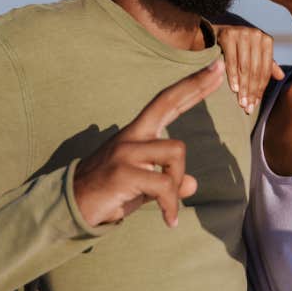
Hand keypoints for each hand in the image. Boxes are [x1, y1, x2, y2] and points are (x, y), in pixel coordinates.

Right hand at [73, 60, 224, 227]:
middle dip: (196, 85)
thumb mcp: (144, 186)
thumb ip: (168, 182)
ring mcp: (126, 151)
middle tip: (221, 70)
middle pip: (167, 101)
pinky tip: (169, 221)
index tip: (214, 69)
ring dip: (178, 182)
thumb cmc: (110, 194)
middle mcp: (132, 135)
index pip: (168, 103)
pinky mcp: (124, 172)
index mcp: (137, 134)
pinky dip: (171, 206)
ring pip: (176, 153)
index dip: (191, 87)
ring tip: (168, 205)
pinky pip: (165, 185)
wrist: (71, 207)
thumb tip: (193, 184)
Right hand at [215, 25, 284, 113]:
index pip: (265, 69)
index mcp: (266, 40)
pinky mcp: (228, 35)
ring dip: (243, 87)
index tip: (256, 104)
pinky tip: (233, 89)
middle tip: (248, 107)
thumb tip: (282, 77)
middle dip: (252, 91)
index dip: (261, 88)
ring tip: (241, 102)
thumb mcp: (255, 56)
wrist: (216, 34)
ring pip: (244, 67)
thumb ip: (268, 65)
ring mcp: (242, 33)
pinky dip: (232, 76)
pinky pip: (231, 60)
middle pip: (256, 69)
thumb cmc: (239, 48)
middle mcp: (256, 34)